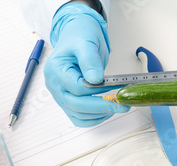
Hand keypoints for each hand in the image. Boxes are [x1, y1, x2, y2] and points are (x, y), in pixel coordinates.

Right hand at [44, 3, 129, 126]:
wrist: (78, 36)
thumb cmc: (79, 36)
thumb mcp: (86, 43)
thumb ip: (89, 60)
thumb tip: (96, 79)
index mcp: (55, 70)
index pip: (77, 88)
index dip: (97, 90)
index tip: (114, 87)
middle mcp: (55, 85)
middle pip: (76, 105)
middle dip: (101, 107)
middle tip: (121, 105)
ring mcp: (60, 95)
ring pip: (77, 115)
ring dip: (99, 115)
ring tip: (117, 107)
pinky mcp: (68, 100)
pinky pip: (78, 117)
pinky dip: (93, 118)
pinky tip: (107, 111)